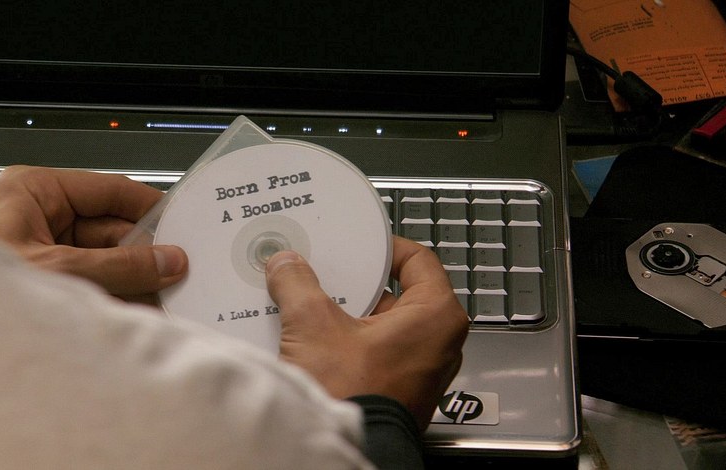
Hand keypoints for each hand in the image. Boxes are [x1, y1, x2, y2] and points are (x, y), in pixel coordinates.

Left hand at [0, 166, 187, 298]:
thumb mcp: (59, 269)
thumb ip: (120, 265)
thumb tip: (166, 261)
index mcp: (34, 191)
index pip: (108, 190)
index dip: (148, 207)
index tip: (180, 223)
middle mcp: (40, 217)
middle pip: (112, 229)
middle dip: (144, 254)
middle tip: (176, 270)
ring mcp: (46, 250)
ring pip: (107, 259)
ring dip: (134, 280)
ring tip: (163, 294)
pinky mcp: (50, 281)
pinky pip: (96, 282)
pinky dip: (118, 296)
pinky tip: (141, 308)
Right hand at [266, 236, 468, 430]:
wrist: (345, 450)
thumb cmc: (354, 397)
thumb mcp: (314, 326)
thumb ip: (299, 285)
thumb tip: (287, 266)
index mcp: (436, 316)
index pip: (417, 259)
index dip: (383, 248)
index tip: (360, 245)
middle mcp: (438, 341)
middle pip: (396, 292)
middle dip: (358, 283)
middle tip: (330, 274)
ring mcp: (422, 367)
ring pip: (384, 322)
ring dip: (350, 313)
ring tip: (318, 304)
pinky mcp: (401, 386)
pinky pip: (378, 349)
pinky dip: (352, 339)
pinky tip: (319, 337)